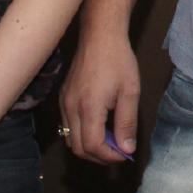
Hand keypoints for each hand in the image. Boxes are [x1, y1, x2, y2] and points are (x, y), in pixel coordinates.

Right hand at [60, 31, 139, 162]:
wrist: (100, 36)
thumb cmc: (118, 61)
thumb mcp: (130, 92)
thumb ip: (127, 123)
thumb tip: (127, 149)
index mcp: (89, 108)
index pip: (92, 146)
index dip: (109, 156)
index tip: (125, 154)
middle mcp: (71, 108)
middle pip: (78, 148)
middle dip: (99, 156)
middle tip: (118, 151)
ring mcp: (64, 103)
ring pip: (70, 139)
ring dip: (89, 146)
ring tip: (110, 140)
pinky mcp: (63, 98)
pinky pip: (68, 125)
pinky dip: (82, 134)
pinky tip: (99, 126)